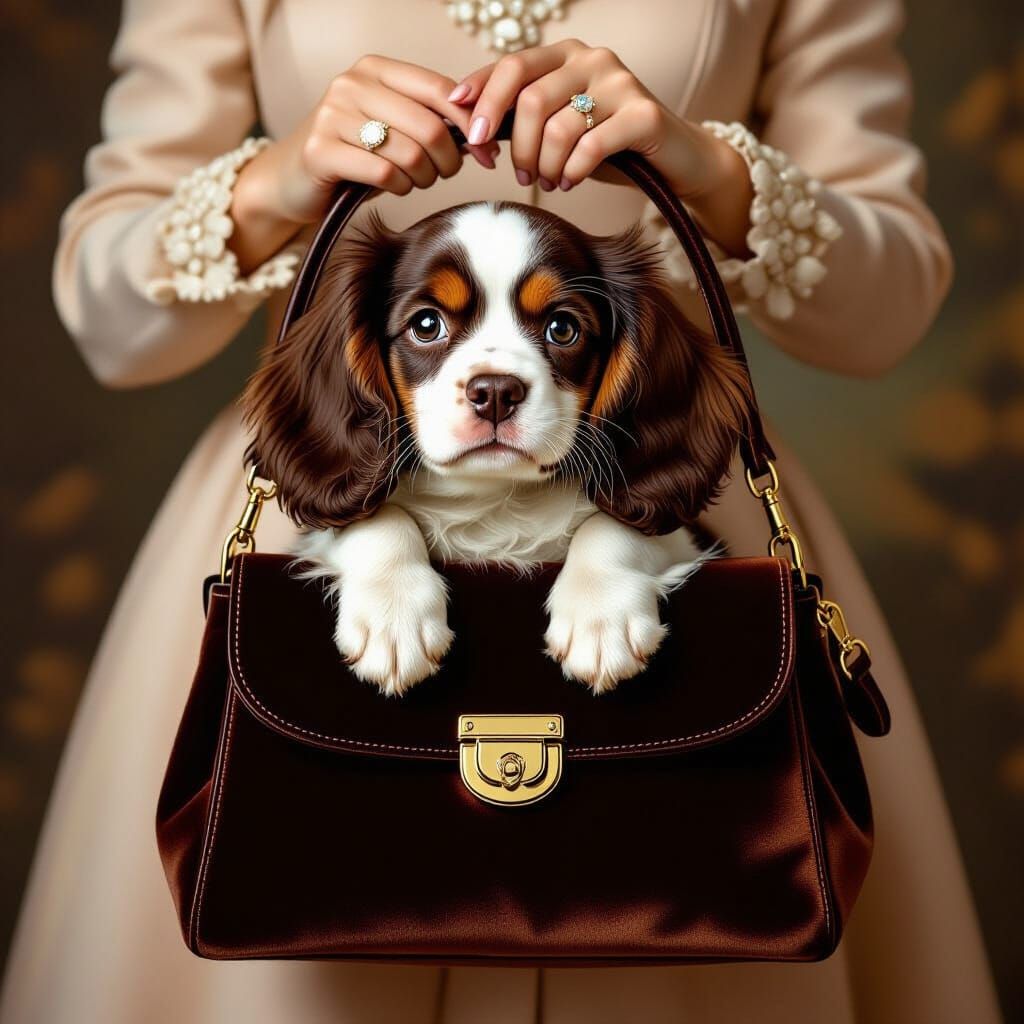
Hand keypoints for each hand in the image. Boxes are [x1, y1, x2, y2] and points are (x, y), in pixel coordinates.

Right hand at [229, 55, 498, 271]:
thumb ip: (431, 119)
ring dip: (423, 178)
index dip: (473, 124)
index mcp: (375, 70)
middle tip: (444, 175)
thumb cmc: (353, 156)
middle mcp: (352, 84)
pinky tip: (392, 188)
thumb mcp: (393, 128)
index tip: (487, 153)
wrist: (290, 180)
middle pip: (431, 126)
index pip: (441, 89)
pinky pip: (384, 175)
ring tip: (414, 181)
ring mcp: (332, 116)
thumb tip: (485, 133)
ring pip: (410, 154)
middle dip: (449, 160)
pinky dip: (398, 189)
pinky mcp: (320, 151)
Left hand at [450, 40, 752, 255]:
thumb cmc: (608, 146)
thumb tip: (470, 128)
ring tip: (549, 182)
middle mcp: (593, 59)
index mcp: (566, 55)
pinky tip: (570, 182)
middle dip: (516, 146)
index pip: (512, 67)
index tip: (467, 134)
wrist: (673, 160)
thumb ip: (523, 118)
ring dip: (545, 165)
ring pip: (558, 126)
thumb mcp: (560, 126)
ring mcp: (620, 83)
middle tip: (520, 176)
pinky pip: (590, 146)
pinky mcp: (643, 114)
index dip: (483, 99)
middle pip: (530, 99)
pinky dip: (572, 171)